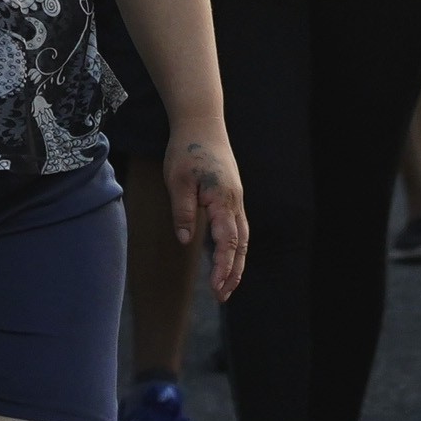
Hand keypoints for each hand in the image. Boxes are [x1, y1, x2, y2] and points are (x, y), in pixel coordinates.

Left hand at [167, 127, 247, 300]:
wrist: (202, 123)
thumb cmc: (186, 150)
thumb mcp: (177, 180)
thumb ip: (183, 211)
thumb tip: (187, 241)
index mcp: (222, 200)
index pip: (227, 241)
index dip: (223, 267)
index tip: (216, 288)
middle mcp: (234, 203)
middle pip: (240, 246)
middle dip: (233, 273)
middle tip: (222, 297)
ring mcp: (235, 199)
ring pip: (242, 238)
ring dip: (235, 263)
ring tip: (225, 286)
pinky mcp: (231, 196)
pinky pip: (237, 227)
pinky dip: (234, 247)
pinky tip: (225, 257)